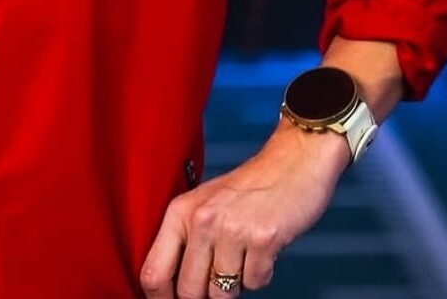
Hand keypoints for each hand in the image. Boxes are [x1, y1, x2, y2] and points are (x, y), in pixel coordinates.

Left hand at [139, 118, 350, 295]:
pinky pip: (254, 283)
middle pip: (188, 291)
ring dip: (234, 284)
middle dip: (204, 296)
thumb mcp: (204, 205)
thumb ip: (186, 241)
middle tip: (217, 280)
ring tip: (243, 255)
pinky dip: (260, 274)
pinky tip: (262, 249)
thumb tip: (173, 289)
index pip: (153, 273)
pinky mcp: (263, 240)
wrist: (293, 162)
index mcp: (180, 211)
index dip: (161, 298)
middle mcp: (202, 220)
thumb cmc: (248, 188)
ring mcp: (232, 230)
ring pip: (222, 294)